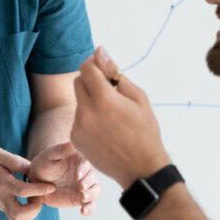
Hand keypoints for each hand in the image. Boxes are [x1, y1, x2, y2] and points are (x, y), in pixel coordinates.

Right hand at [0, 146, 54, 219]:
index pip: (22, 191)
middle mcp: (1, 197)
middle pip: (19, 215)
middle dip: (35, 208)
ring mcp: (1, 205)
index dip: (39, 190)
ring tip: (35, 198)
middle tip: (39, 195)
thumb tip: (33, 168)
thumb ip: (16, 161)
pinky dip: (27, 214)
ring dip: (32, 213)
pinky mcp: (2, 208)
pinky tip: (29, 201)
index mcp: (1, 182)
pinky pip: (17, 219)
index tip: (51, 186)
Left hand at [28, 142, 100, 215]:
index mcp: (80, 159)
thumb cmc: (43, 163)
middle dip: (89, 183)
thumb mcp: (50, 155)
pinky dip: (90, 208)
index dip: (84, 170)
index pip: (88, 163)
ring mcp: (84, 186)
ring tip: (82, 198)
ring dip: (92, 194)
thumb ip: (61, 149)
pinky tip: (83, 212)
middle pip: (94, 177)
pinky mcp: (81, 198)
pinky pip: (90, 204)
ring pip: (96, 190)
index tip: (76, 175)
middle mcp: (85, 172)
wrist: (37, 179)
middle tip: (80, 188)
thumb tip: (74, 142)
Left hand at [71, 47, 170, 188]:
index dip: (93, 62)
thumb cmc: (144, 131)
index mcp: (104, 100)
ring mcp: (78, 127)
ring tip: (111, 115)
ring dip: (90, 100)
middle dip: (91, 80)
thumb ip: (115, 73)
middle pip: (78, 82)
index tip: (101, 65)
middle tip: (110, 90)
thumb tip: (99, 51)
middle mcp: (86, 112)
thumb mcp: (138, 97)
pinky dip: (88, 117)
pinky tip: (105, 129)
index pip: (86, 68)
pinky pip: (78, 118)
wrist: (141, 168)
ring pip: (79, 100)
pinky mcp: (74, 138)